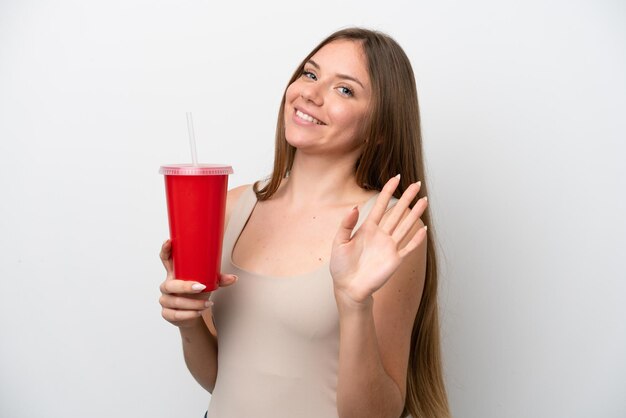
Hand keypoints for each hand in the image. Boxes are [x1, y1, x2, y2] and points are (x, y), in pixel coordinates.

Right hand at [158, 239, 236, 327]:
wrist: (193, 315)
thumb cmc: (197, 293)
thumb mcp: (208, 283)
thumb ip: (219, 279)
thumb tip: (233, 278)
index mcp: (175, 273)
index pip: (166, 259)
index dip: (165, 250)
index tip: (169, 242)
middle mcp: (167, 285)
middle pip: (170, 284)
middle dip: (185, 286)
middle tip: (200, 287)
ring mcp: (165, 300)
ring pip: (175, 302)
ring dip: (192, 303)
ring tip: (206, 304)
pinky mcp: (166, 313)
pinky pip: (175, 314)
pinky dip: (188, 314)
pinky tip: (198, 312)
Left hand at [330, 175, 427, 303]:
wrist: (348, 288)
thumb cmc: (341, 266)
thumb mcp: (339, 242)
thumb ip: (347, 224)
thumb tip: (355, 207)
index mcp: (367, 228)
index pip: (380, 205)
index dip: (388, 192)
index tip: (396, 178)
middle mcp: (381, 235)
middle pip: (397, 212)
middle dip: (407, 198)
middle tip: (417, 184)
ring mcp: (389, 247)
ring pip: (405, 226)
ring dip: (415, 213)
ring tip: (425, 200)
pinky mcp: (395, 260)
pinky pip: (409, 247)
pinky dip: (417, 239)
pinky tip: (424, 229)